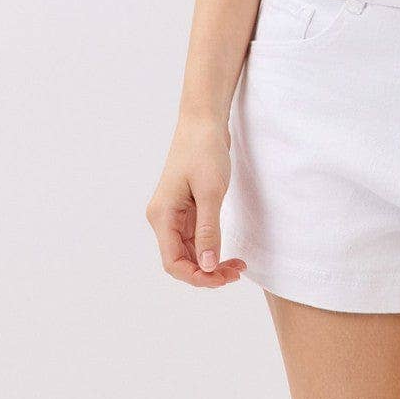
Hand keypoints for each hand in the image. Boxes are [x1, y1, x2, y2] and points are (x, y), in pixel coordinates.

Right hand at [145, 114, 246, 285]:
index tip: (223, 278)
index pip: (173, 262)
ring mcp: (174, 213)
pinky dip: (212, 246)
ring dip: (211, 261)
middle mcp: (163, 218)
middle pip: (181, 259)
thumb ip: (209, 230)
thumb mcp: (210, 191)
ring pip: (190, 250)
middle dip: (207, 271)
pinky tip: (228, 251)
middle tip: (236, 273)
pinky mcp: (186, 208)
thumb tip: (207, 266)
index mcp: (162, 216)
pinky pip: (196, 237)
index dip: (197, 276)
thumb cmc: (204, 150)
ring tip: (237, 265)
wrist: (204, 120)